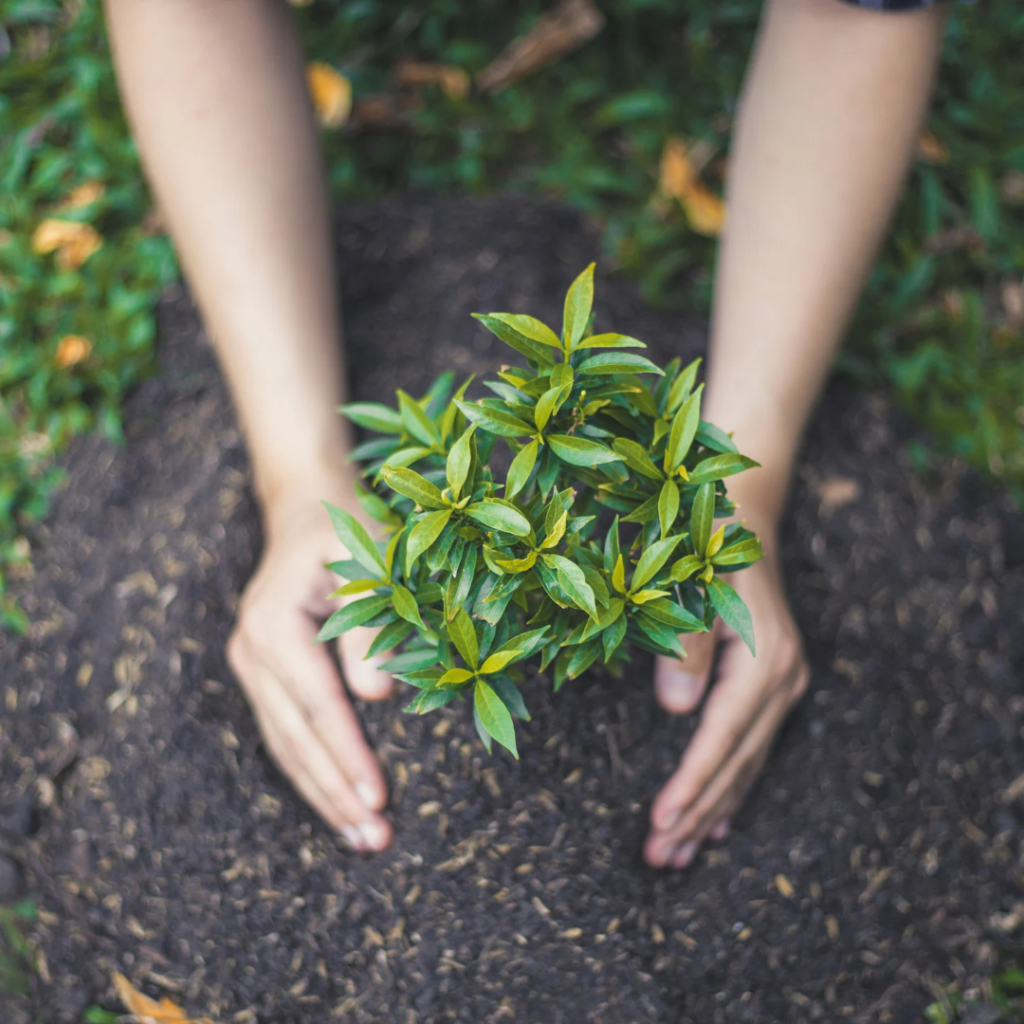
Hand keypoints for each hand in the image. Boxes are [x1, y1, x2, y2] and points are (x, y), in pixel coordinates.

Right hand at [227, 484, 394, 850]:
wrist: (306, 509)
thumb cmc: (349, 529)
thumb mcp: (370, 560)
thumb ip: (371, 626)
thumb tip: (378, 694)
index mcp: (276, 625)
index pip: (317, 704)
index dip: (347, 754)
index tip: (377, 798)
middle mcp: (252, 651)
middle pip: (295, 737)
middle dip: (335, 791)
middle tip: (375, 839)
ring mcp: (251, 665)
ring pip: (285, 744)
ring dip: (322, 794)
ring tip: (361, 838)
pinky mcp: (262, 674)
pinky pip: (284, 732)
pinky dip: (310, 770)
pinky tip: (336, 802)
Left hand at [644, 538, 808, 868]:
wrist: (745, 520)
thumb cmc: (709, 543)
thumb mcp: (694, 580)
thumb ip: (688, 642)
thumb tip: (676, 710)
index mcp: (763, 660)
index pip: (721, 737)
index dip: (691, 782)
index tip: (660, 822)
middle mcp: (782, 680)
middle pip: (735, 762)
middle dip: (696, 813)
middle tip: (657, 859)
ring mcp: (784, 686)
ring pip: (745, 765)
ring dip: (710, 813)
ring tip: (675, 857)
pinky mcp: (775, 687)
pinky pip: (752, 751)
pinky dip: (731, 790)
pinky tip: (716, 827)